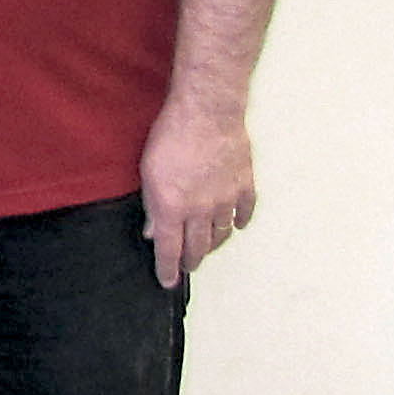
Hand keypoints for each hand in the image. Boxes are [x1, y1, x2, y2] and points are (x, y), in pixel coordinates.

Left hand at [139, 101, 256, 288]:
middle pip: (198, 247)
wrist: (207, 111)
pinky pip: (245, 211)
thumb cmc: (171, 136)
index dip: (167, 270)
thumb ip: (153, 206)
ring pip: (222, 233)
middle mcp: (201, 211)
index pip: (169, 251)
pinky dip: (240, 221)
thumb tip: (153, 231)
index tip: (167, 282)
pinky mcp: (244, 184)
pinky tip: (237, 225)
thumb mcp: (148, 172)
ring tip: (207, 248)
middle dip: (191, 260)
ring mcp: (226, 199)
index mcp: (173, 209)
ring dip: (214, 244)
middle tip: (187, 266)